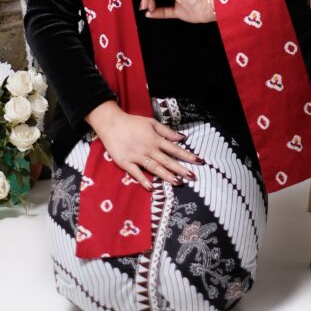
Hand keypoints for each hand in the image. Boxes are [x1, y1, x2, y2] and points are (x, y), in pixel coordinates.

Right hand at [85, 100, 202, 187]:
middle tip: (193, 177)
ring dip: (167, 175)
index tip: (199, 162)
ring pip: (155, 167)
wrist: (112, 123)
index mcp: (155, 139)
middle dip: (181, 169)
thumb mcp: (152, 123)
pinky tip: (151, 187)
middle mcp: (149, 149)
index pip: (175, 149)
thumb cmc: (132, 122)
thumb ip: (167, 132)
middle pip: (167, 160)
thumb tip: (182, 137)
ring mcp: (137, 156)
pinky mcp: (125, 162)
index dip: (187, 156)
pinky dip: (143, 179)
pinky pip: (136, 172)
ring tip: (178, 182)